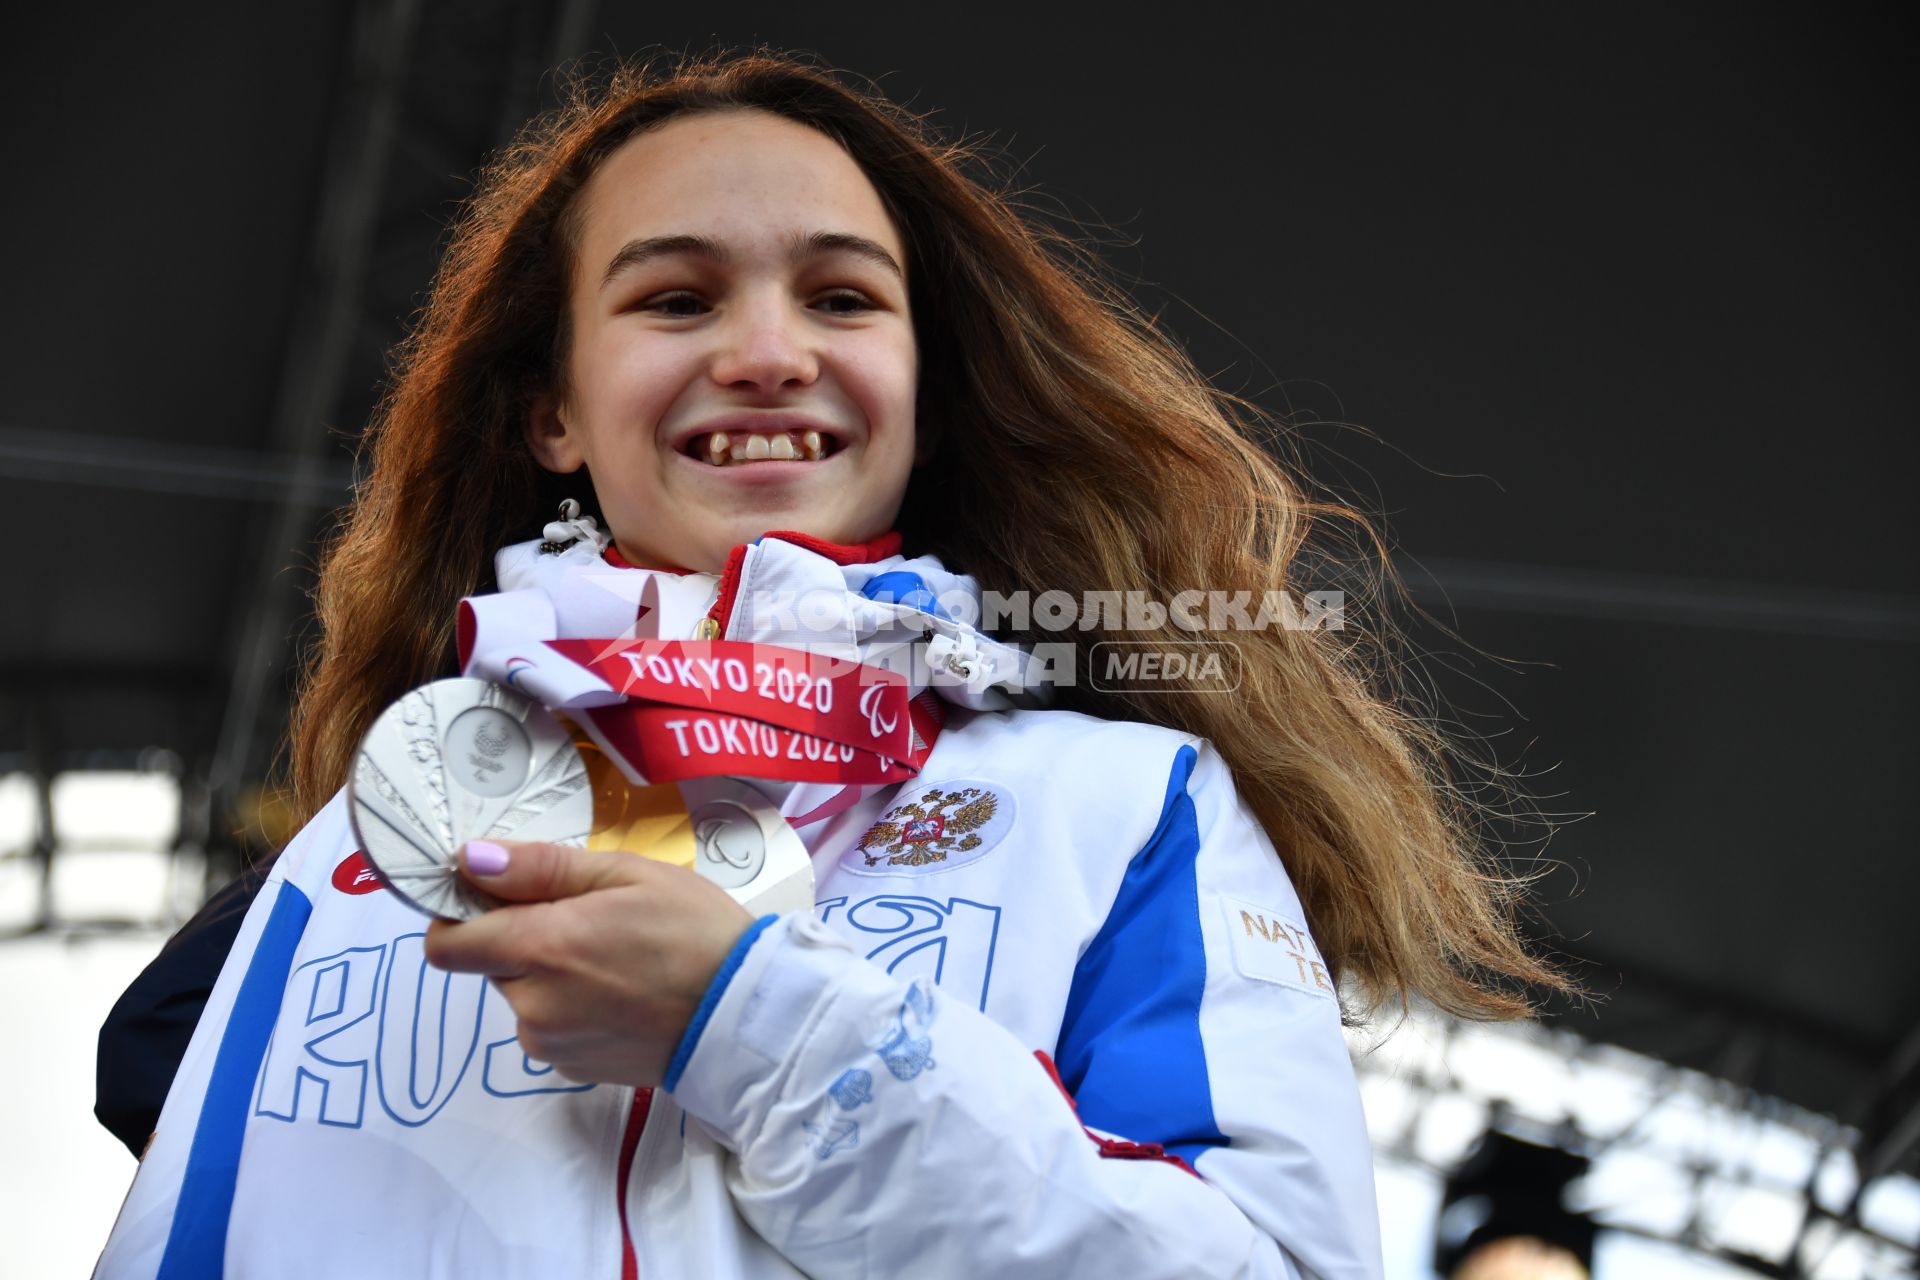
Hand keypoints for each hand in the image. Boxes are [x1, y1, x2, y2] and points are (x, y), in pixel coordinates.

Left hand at [423, 840, 755, 1087]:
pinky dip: (571, 1009)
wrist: (748, 1016)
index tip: (499, 897)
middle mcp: (532, 1006)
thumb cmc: (696, 931)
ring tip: (617, 959)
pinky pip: (549, 1028)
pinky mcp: (572, 1070)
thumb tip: (470, 859)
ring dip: (549, 976)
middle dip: (523, 940)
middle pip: (490, 965)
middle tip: (590, 921)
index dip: (461, 915)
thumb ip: (541, 868)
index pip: (446, 943)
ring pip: (522, 997)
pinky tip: (623, 995)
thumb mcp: (627, 875)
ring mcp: (551, 1045)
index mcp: (540, 948)